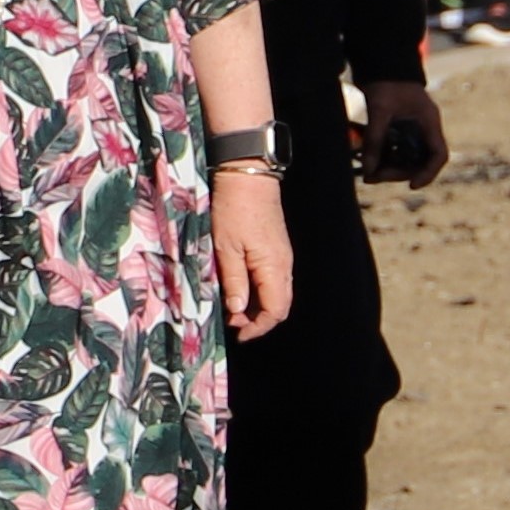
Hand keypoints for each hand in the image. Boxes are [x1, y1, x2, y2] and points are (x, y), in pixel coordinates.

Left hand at [212, 173, 295, 339]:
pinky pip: (272, 279)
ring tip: (232, 307)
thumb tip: (236, 311)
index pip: (275, 311)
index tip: (237, 334)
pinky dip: (258, 291)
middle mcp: (284, 265)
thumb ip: (233, 282)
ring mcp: (282, 256)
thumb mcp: (225, 249)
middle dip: (257, 320)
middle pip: (279, 305)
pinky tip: (239, 287)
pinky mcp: (275, 248)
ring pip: (276, 293)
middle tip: (232, 323)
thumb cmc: (235, 208)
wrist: (248, 175)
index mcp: (274, 268)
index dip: (257, 328)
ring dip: (256, 306)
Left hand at [359, 80, 449, 188]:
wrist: (380, 59)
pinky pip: (395, 150)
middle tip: (373, 177)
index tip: (412, 185)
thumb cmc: (386, 80)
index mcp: (429, 121)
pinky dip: (383, 158)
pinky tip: (367, 164)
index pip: (438, 154)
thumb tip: (368, 170)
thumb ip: (375, 139)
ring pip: (406, 158)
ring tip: (367, 174)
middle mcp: (424, 128)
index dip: (428, 173)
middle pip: (419, 161)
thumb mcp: (379, 109)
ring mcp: (412, 130)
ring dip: (388, 168)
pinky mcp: (398, 129)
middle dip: (398, 173)